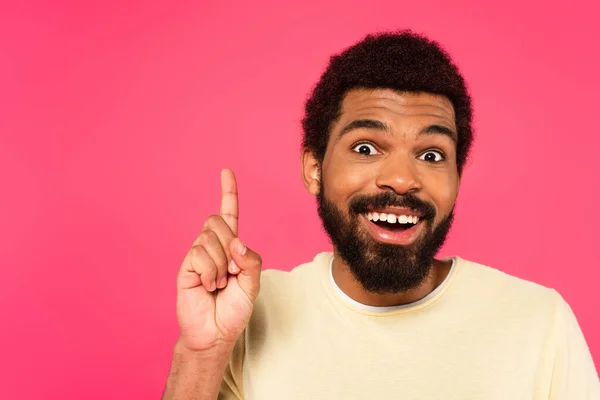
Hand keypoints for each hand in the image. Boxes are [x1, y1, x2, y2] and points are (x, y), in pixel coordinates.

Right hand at [175, 169, 261, 351]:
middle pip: (216, 221)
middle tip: (232, 271)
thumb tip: (236, 242)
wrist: (216, 332)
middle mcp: (212, 246)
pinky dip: (211, 272)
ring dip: (221, 265)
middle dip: (229, 244)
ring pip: (210, 238)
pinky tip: (209, 286)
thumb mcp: (253, 283)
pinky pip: (200, 255)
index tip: (226, 172)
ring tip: (219, 284)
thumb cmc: (234, 308)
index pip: (229, 214)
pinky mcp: (186, 267)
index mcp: (230, 246)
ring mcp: (197, 256)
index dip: (228, 193)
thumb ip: (251, 259)